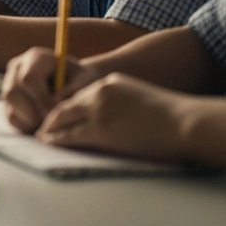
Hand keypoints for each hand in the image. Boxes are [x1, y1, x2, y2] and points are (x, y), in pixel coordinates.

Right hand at [0, 47, 104, 133]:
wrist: (75, 83)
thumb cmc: (80, 80)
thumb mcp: (83, 81)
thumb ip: (71, 90)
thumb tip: (54, 103)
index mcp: (36, 58)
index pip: (28, 78)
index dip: (41, 97)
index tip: (56, 110)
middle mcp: (17, 68)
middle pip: (12, 92)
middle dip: (32, 112)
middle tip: (50, 121)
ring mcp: (9, 83)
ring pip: (9, 106)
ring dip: (29, 120)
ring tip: (47, 122)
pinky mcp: (8, 100)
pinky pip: (11, 117)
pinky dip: (25, 125)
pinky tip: (41, 123)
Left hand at [36, 73, 192, 161]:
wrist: (184, 122)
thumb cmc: (170, 117)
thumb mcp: (137, 99)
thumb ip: (118, 104)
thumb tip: (110, 121)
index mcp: (109, 83)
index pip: (78, 95)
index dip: (64, 106)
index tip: (55, 115)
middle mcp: (99, 92)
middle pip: (65, 104)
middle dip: (50, 116)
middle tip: (40, 126)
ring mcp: (98, 110)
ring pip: (62, 118)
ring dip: (49, 128)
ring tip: (41, 136)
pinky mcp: (101, 130)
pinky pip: (71, 135)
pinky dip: (56, 139)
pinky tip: (48, 142)